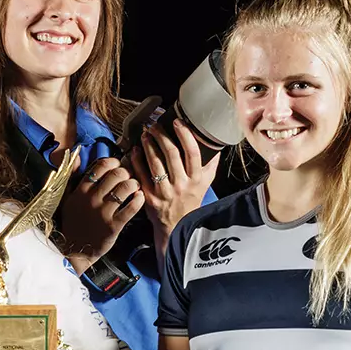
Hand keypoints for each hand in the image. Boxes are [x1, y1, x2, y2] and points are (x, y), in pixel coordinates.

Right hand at [58, 157, 143, 269]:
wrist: (75, 250)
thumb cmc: (72, 223)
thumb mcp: (65, 198)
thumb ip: (71, 176)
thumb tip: (77, 156)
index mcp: (81, 190)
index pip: (101, 166)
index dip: (113, 162)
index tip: (117, 166)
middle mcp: (92, 199)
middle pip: (116, 174)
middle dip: (126, 172)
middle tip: (129, 177)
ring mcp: (103, 212)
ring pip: (125, 188)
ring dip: (134, 184)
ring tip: (135, 186)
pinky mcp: (113, 226)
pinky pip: (131, 208)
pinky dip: (139, 200)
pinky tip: (139, 198)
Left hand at [133, 120, 219, 238]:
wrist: (177, 227)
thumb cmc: (191, 202)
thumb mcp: (205, 184)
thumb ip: (210, 165)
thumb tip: (215, 145)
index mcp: (196, 179)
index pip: (192, 153)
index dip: (185, 135)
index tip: (177, 122)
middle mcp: (181, 185)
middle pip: (171, 154)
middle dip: (161, 135)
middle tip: (154, 125)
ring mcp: (164, 192)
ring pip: (154, 162)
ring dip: (148, 144)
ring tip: (145, 134)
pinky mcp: (149, 197)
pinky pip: (141, 174)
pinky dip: (136, 160)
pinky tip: (135, 150)